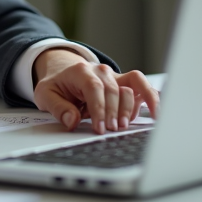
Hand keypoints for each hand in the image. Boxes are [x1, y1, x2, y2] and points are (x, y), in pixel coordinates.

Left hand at [31, 49, 158, 134]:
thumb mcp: (46, 95)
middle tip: (109, 130)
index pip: (94, 88)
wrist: (63, 74)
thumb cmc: (56, 85)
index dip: (99, 108)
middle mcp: (101, 71)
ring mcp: (115, 77)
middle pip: (114, 90)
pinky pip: (142, 87)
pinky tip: (155, 113)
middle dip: (113, 112)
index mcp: (80, 71)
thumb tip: (72, 120)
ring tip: (123, 126)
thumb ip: (58, 108)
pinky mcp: (125, 84)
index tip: (100, 128)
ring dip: (130, 108)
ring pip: (132, 87)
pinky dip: (151, 98)